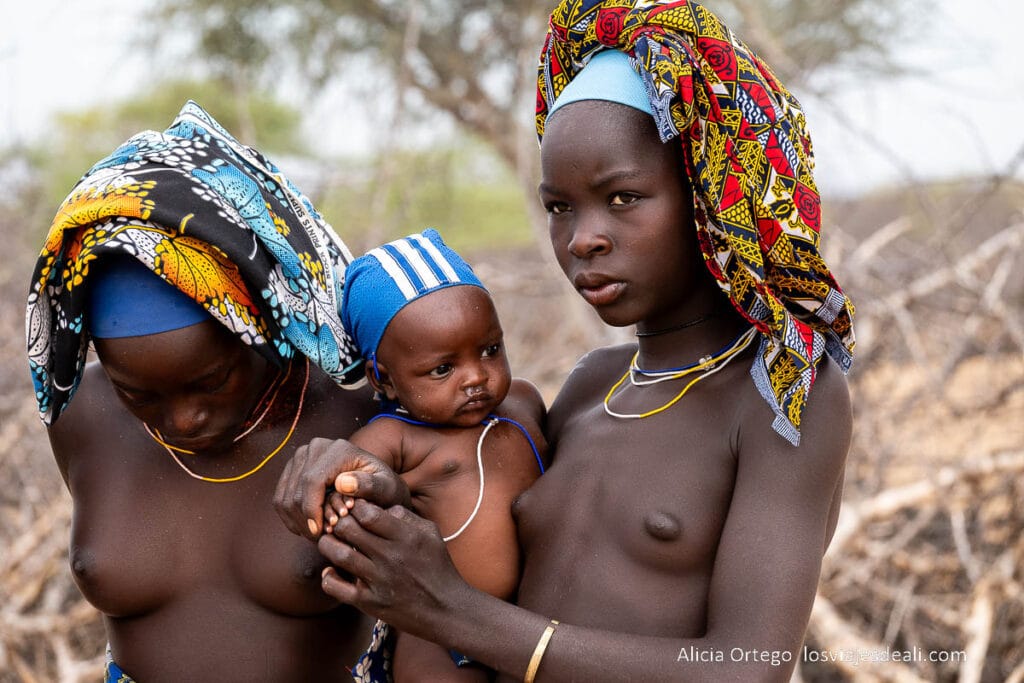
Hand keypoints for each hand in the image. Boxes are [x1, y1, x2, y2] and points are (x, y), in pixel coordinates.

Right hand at [274, 437, 409, 539]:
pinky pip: (280, 498)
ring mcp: (302, 456)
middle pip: (296, 490)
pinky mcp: (292, 468)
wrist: (376, 482)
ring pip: (285, 496)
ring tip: (315, 535)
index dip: (312, 510)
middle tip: (319, 539)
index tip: (319, 533)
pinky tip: (307, 529)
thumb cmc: (385, 488)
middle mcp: (316, 447)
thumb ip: (370, 485)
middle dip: (305, 520)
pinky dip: (290, 517)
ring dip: (297, 521)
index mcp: (339, 449)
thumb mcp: (387, 488)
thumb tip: (342, 483)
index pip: (312, 481)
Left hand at [319, 499, 468, 636]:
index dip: (354, 507)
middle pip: (348, 529)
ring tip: (330, 542)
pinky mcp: (370, 602)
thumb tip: (380, 506)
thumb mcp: (430, 533)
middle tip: (338, 524)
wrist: (445, 608)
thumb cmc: (437, 566)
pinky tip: (332, 571)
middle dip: (338, 522)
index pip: (367, 512)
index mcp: (406, 536)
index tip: (354, 510)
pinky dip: (328, 577)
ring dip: (328, 545)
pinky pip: (336, 587)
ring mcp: (378, 580)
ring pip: (338, 555)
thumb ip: (405, 516)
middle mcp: (391, 556)